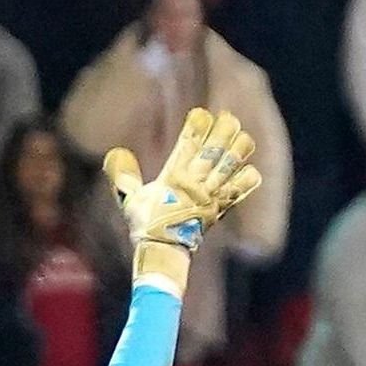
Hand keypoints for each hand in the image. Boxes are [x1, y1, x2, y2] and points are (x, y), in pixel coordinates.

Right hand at [102, 108, 263, 285]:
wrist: (164, 252)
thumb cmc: (146, 225)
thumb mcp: (129, 200)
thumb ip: (123, 176)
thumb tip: (116, 152)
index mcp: (174, 176)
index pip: (189, 144)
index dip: (197, 126)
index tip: (201, 114)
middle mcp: (195, 183)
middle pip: (215, 149)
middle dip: (223, 131)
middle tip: (228, 118)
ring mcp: (211, 195)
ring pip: (231, 165)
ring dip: (238, 149)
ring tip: (241, 136)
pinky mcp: (221, 207)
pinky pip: (240, 190)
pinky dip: (247, 178)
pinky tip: (249, 169)